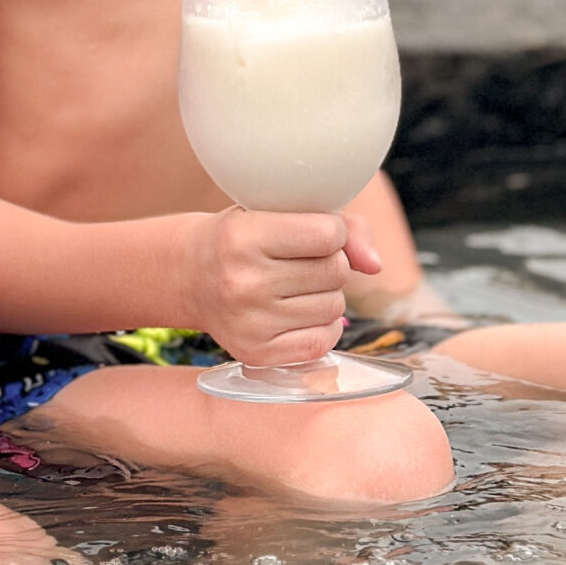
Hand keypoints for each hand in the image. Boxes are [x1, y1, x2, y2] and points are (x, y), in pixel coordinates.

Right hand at [177, 204, 375, 368]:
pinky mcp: (257, 354)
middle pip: (337, 271)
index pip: (330, 234)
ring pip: (336, 307)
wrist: (190, 276)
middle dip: (329, 262)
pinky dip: (320, 326)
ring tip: (291, 285)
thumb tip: (376, 266)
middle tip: (296, 260)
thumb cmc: (244, 236)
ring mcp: (250, 323)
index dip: (329, 230)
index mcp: (243, 236)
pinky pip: (324, 341)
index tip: (307, 231)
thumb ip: (342, 224)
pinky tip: (295, 312)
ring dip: (325, 294)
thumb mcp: (277, 209)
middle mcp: (243, 282)